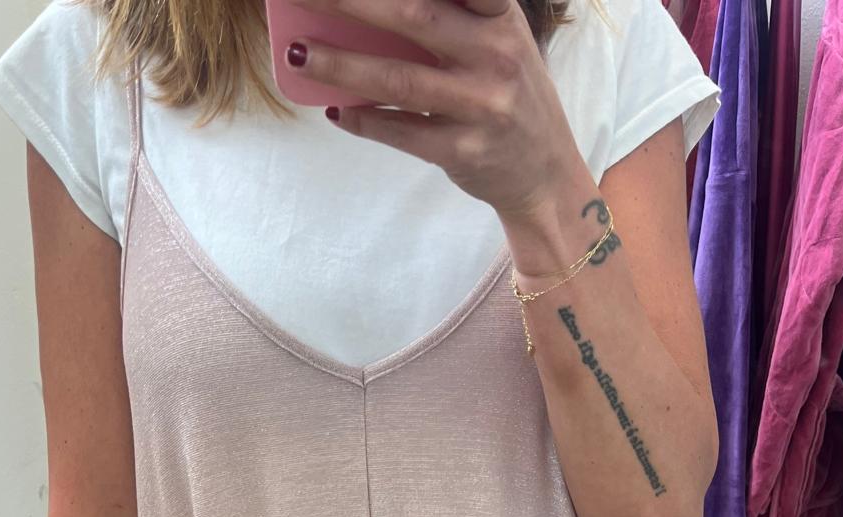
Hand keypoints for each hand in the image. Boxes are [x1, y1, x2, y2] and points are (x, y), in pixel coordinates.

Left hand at [288, 0, 581, 221]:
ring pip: (399, 79)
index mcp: (500, 16)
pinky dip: (364, 120)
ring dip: (341, 64)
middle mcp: (495, 55)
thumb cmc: (507, 93)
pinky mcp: (463, 151)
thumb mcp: (496, 41)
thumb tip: (366, 10)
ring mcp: (481, 106)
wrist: (543, 173)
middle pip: (413, 15)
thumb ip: (451, 16)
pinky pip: (401, 132)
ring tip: (299, 53)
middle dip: (351, 0)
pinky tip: (337, 109)